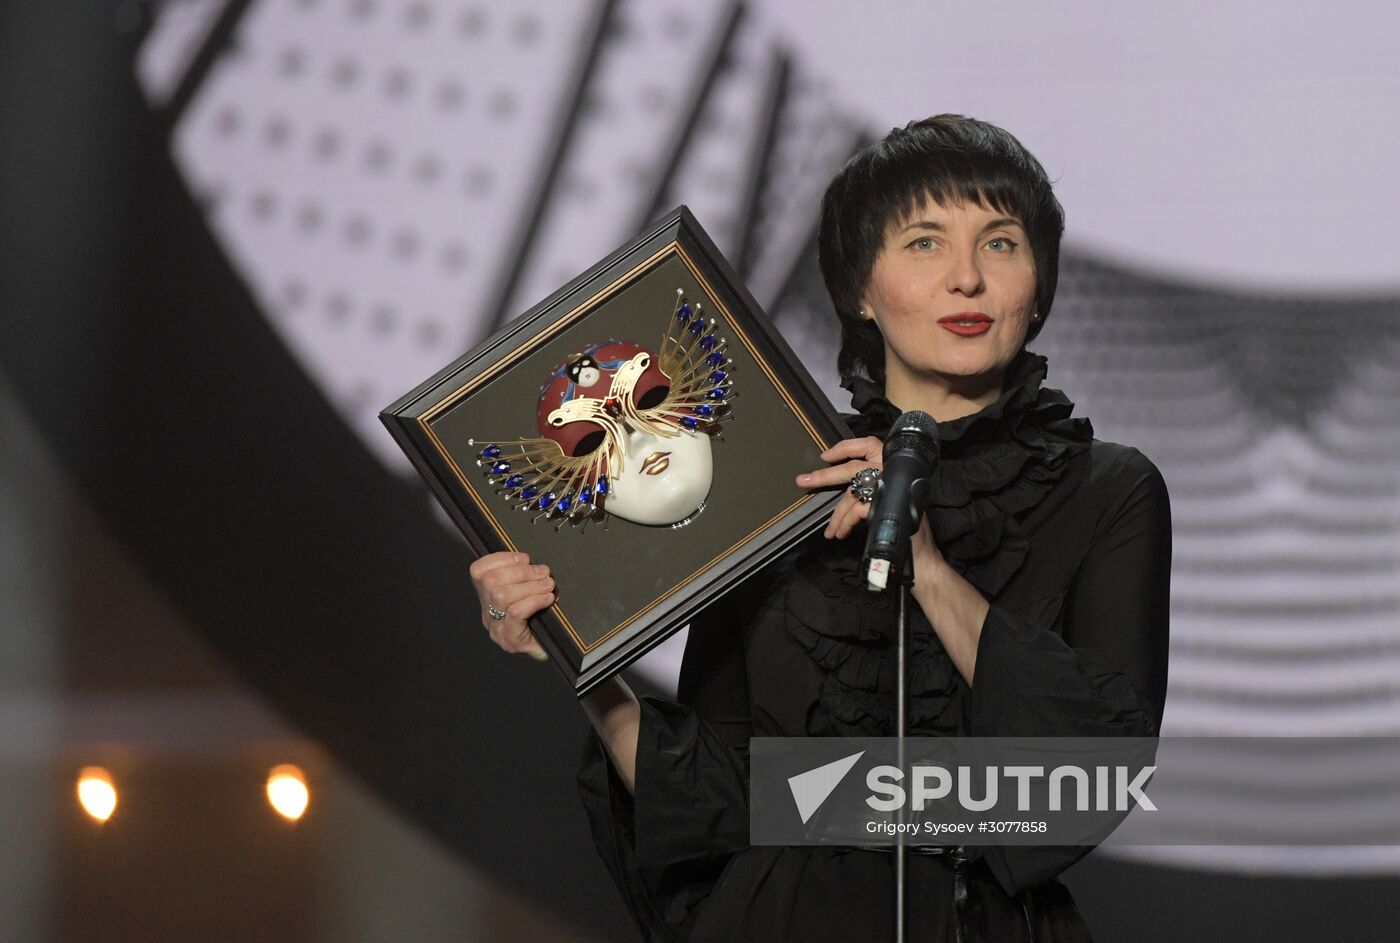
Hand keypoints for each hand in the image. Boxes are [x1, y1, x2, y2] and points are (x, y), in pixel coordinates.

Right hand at [469, 551, 553, 660]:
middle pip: (490, 581)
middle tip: (543, 572)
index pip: (478, 571)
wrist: (555, 651)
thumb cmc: (543, 620)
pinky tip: (548, 599)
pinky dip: (534, 600)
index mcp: (487, 598)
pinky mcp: (510, 640)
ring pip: (501, 595)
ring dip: (530, 585)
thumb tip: (529, 560)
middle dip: (521, 571)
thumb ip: (523, 577)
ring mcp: (496, 629)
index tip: (524, 558)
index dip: (500, 558)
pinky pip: (516, 612)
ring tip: (548, 584)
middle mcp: (487, 614)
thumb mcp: (528, 594)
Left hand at [796, 437, 944, 568]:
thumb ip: (874, 490)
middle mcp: (892, 472)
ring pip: (852, 493)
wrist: (922, 553)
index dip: (845, 447)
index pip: (868, 444)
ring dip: (836, 514)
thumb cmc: (905, 525)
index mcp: (894, 466)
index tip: (826, 455)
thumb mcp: (890, 501)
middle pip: (852, 468)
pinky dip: (846, 522)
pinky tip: (842, 531)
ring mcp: (890, 486)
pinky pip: (857, 509)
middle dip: (824, 476)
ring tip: (830, 530)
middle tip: (803, 481)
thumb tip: (848, 491)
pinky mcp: (885, 504)